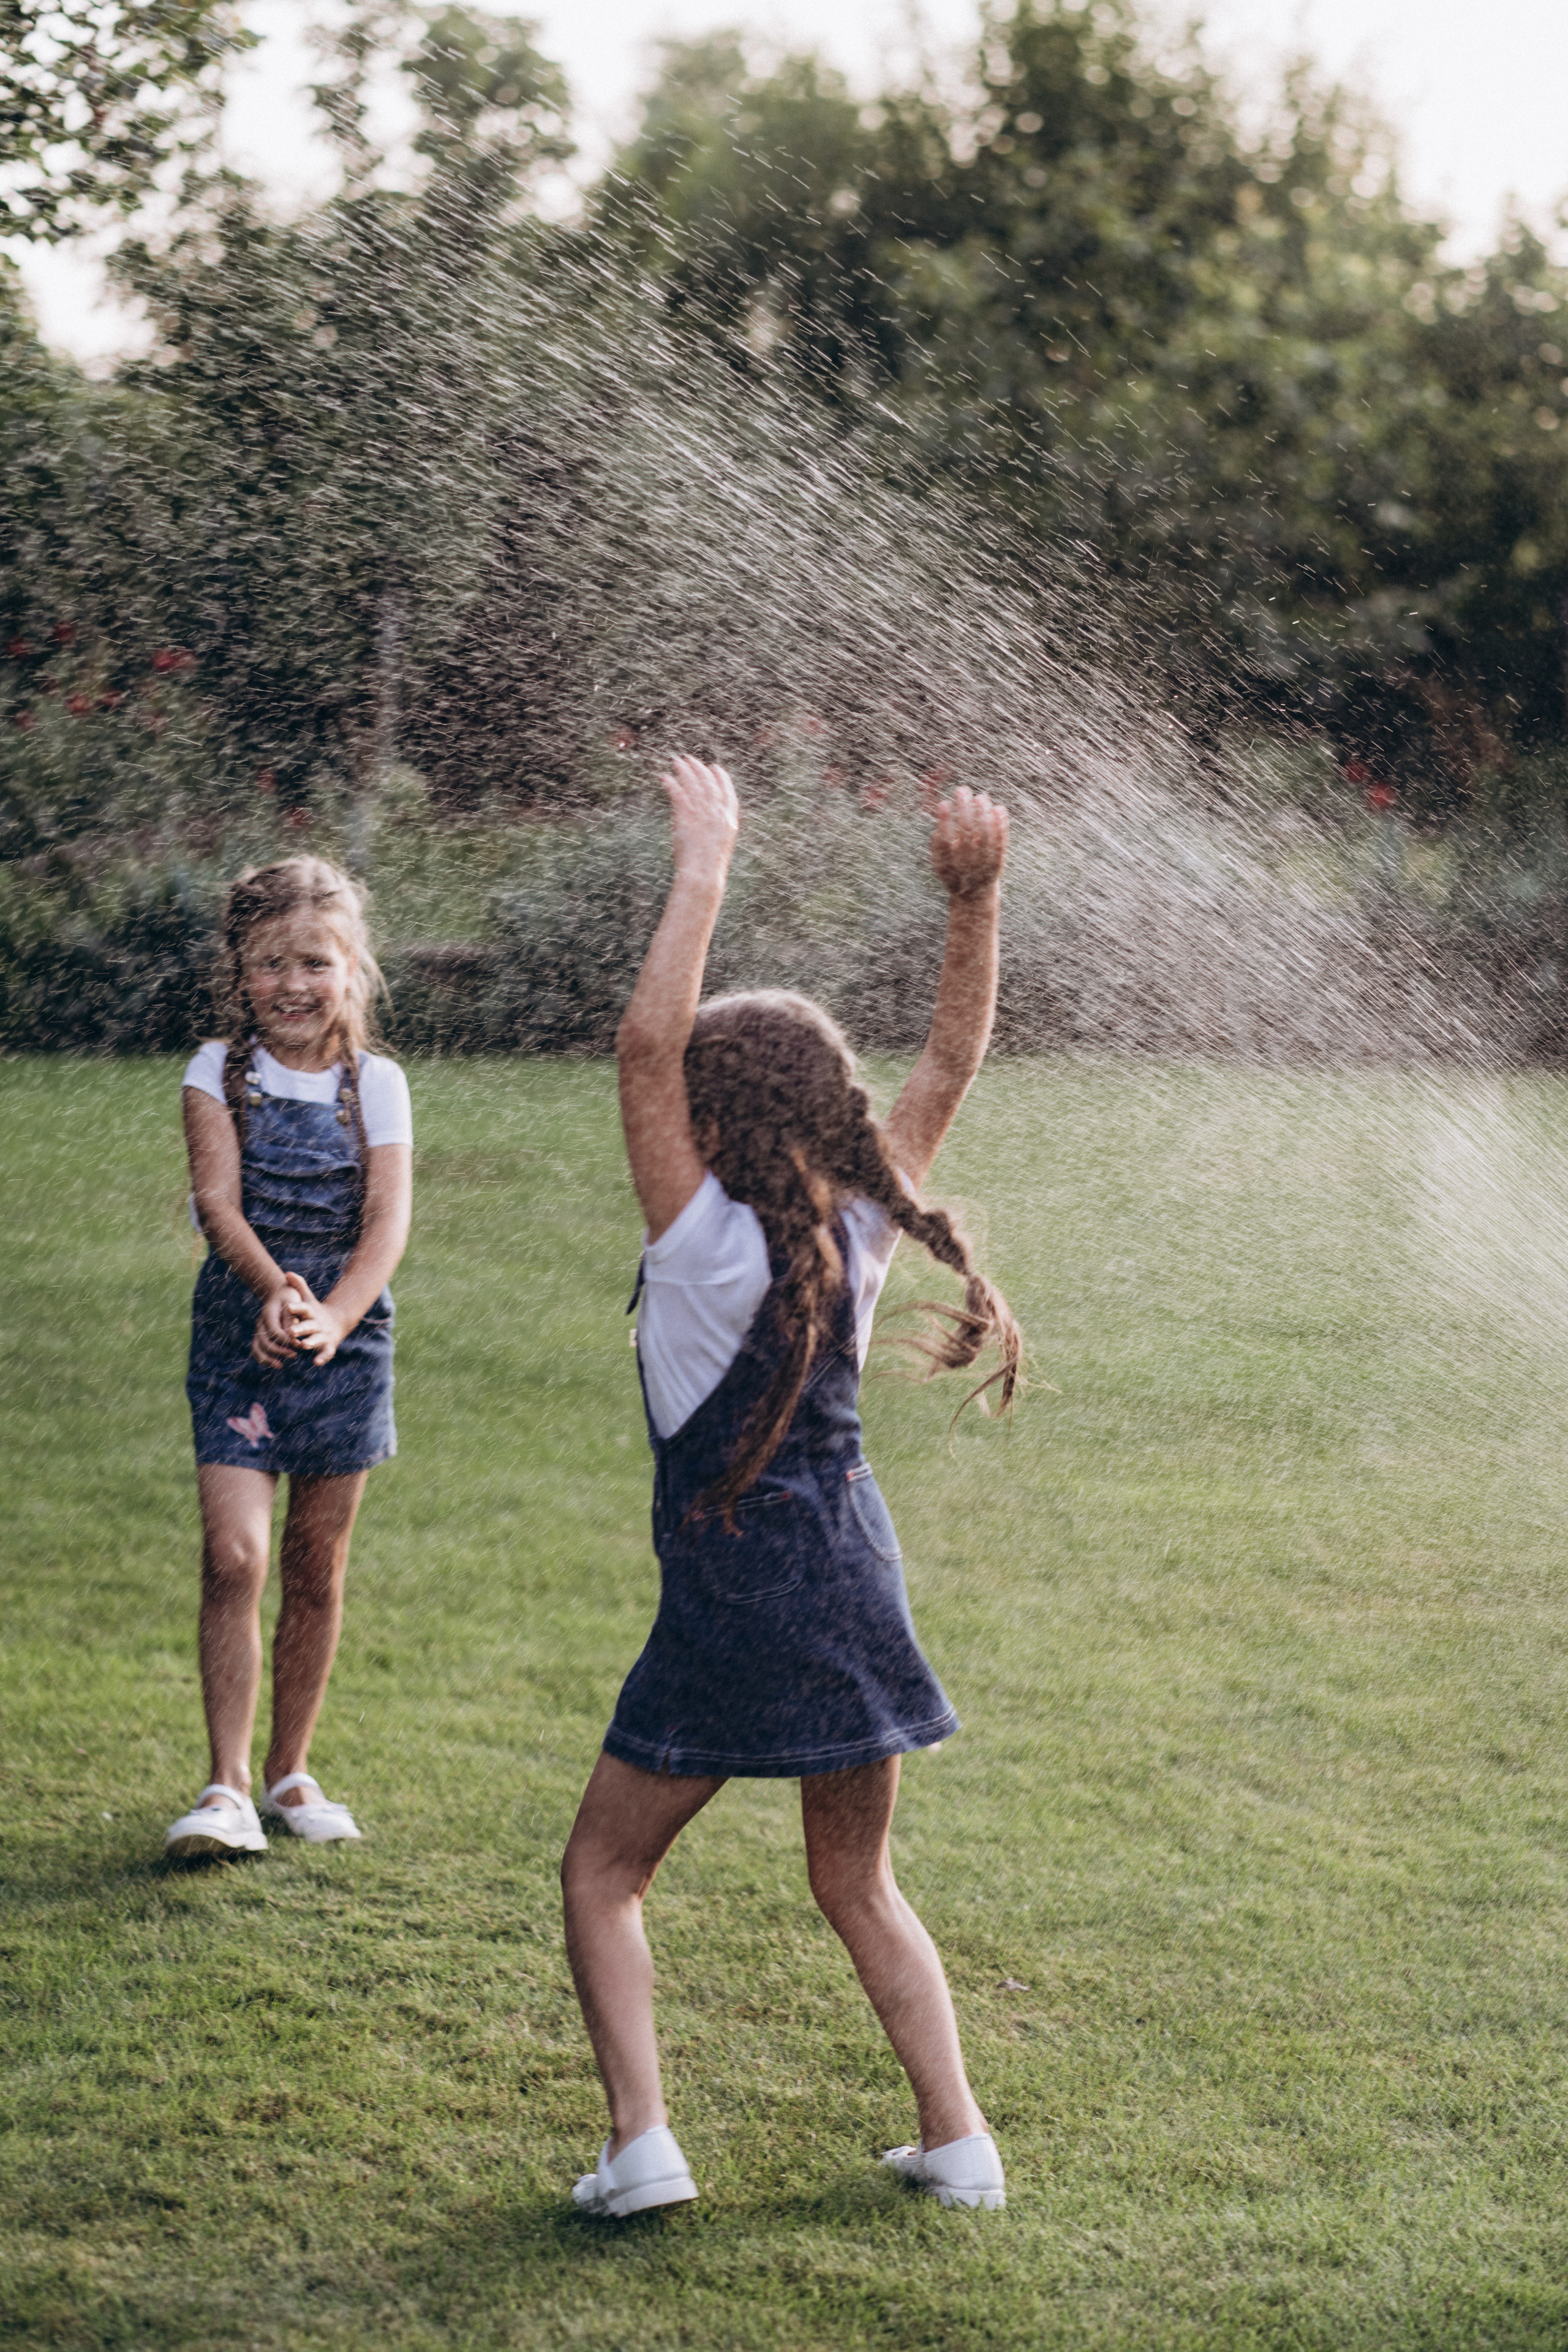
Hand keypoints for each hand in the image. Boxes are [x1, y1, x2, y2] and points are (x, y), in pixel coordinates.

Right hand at [252, 1282, 300, 1367]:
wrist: (278, 1293)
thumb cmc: (289, 1297)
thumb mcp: (293, 1302)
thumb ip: (291, 1319)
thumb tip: (291, 1336)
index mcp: (268, 1314)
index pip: (274, 1331)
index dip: (286, 1340)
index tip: (299, 1344)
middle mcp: (260, 1323)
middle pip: (265, 1341)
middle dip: (280, 1350)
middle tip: (294, 1355)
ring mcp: (258, 1330)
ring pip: (257, 1348)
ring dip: (268, 1359)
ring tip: (280, 1365)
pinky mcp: (259, 1336)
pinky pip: (256, 1350)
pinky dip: (263, 1359)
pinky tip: (275, 1364)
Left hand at [282, 1271, 349, 1366]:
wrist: (337, 1322)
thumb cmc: (315, 1311)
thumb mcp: (308, 1299)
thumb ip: (299, 1286)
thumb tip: (287, 1273)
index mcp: (311, 1312)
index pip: (303, 1308)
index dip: (296, 1308)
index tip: (287, 1307)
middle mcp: (317, 1323)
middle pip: (308, 1325)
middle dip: (300, 1329)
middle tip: (291, 1331)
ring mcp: (324, 1335)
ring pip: (316, 1339)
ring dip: (310, 1342)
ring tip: (303, 1345)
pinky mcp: (329, 1345)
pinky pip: (326, 1352)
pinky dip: (323, 1357)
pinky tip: (316, 1362)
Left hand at [662, 756, 738, 886]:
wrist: (703, 873)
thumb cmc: (710, 867)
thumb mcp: (720, 847)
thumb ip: (716, 831)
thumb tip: (708, 829)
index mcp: (729, 820)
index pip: (727, 791)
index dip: (721, 777)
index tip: (714, 768)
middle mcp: (717, 812)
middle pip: (709, 782)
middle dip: (699, 768)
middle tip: (689, 759)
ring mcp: (703, 812)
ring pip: (693, 783)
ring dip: (684, 770)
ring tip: (676, 761)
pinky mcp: (686, 814)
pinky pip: (677, 792)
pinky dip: (670, 782)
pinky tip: (664, 777)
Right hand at [930, 785, 1007, 898]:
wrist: (974, 896)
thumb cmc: (953, 873)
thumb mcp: (940, 863)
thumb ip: (937, 844)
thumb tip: (940, 818)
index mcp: (948, 864)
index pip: (944, 840)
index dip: (944, 820)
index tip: (944, 803)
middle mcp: (966, 864)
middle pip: (965, 831)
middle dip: (963, 808)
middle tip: (961, 789)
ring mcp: (984, 862)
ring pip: (985, 833)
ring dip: (983, 812)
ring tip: (980, 797)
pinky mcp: (998, 862)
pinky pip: (1001, 840)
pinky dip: (1000, 823)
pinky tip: (997, 808)